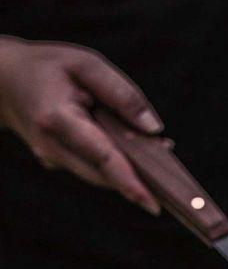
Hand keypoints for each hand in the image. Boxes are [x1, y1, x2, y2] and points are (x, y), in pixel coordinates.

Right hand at [0, 37, 161, 213]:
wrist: (1, 81)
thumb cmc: (47, 67)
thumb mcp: (85, 64)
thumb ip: (122, 93)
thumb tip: (154, 129)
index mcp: (57, 119)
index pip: (102, 157)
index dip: (130, 182)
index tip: (153, 204)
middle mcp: (53, 147)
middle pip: (105, 174)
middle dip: (140, 179)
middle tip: (170, 174)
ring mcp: (52, 159)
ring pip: (101, 176)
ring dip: (132, 171)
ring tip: (157, 154)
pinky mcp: (57, 163)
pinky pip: (93, 169)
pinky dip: (117, 165)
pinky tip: (135, 150)